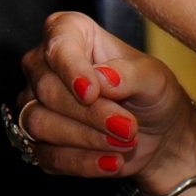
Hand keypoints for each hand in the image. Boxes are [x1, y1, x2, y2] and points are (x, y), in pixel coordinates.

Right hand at [15, 12, 195, 184]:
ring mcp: (37, 103)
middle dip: (89, 113)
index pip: (58, 43)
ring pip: (39, 123)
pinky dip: (82, 162)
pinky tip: (112, 162)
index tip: (92, 92)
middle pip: (47, 89)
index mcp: (72, 33)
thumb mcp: (154, 78)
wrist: (158, 136)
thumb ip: (129, 73)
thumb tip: (103, 77)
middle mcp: (45, 65)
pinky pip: (47, 156)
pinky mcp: (41, 141)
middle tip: (127, 127)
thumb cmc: (152, 94)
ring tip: (124, 143)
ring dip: (85, 138)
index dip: (71, 68)